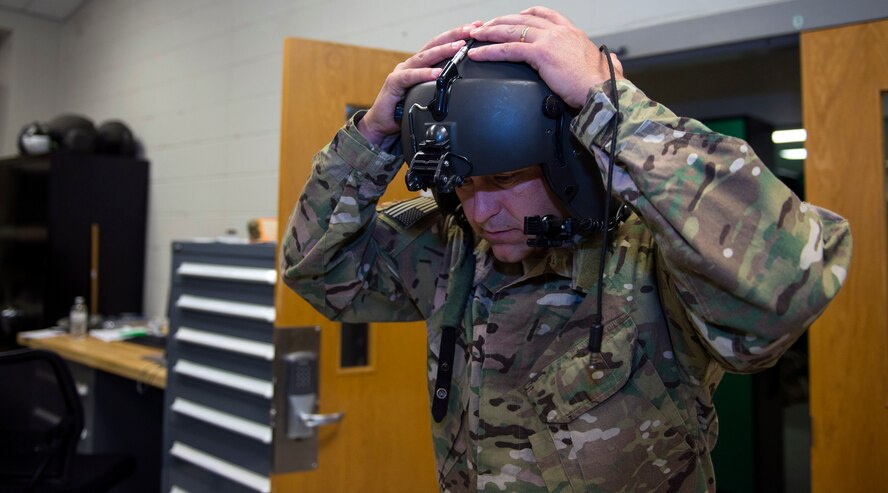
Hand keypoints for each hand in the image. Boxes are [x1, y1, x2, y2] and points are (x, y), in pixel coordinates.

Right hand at [358, 21, 482, 148]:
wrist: (382, 125)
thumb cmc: (404, 112)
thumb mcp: (429, 98)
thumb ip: (442, 89)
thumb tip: (465, 88)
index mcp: (421, 66)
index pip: (441, 46)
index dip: (457, 36)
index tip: (475, 29)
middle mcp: (412, 64)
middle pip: (434, 45)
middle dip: (454, 36)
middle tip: (471, 30)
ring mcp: (402, 72)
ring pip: (424, 57)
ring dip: (442, 51)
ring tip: (458, 47)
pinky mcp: (393, 83)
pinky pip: (410, 77)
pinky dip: (424, 74)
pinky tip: (437, 73)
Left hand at [467, 6, 623, 108]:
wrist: (602, 89)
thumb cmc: (604, 83)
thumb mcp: (606, 64)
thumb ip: (607, 60)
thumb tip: (612, 60)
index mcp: (571, 32)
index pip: (545, 14)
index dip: (527, 13)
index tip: (516, 16)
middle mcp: (558, 32)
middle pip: (521, 20)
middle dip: (499, 22)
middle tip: (484, 27)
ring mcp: (548, 40)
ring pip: (510, 31)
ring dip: (489, 33)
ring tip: (474, 37)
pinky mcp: (540, 54)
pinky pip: (508, 49)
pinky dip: (489, 51)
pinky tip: (477, 54)